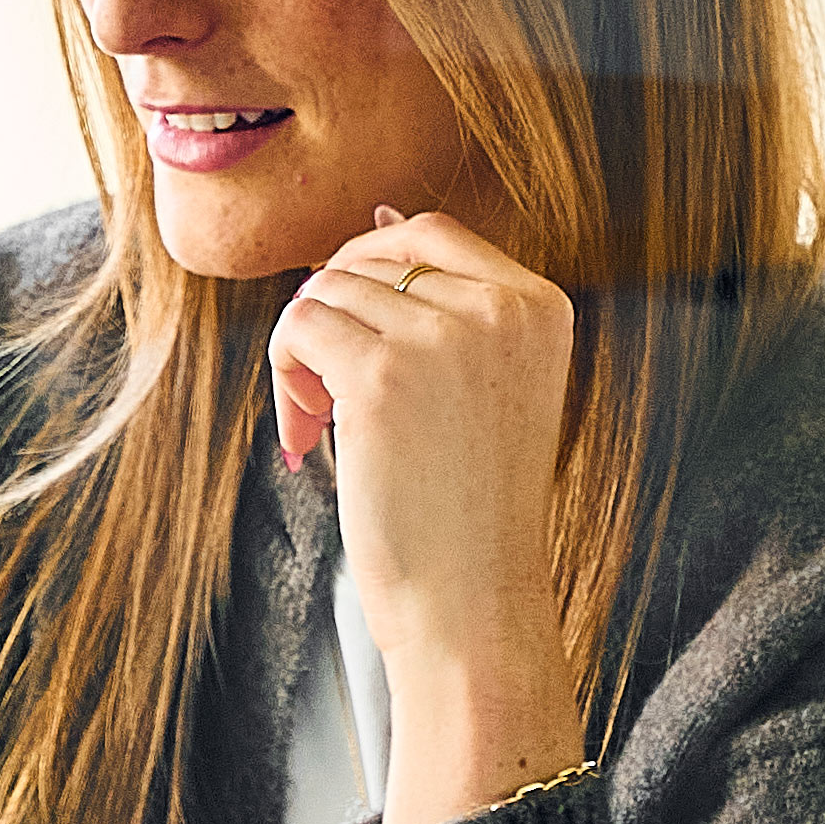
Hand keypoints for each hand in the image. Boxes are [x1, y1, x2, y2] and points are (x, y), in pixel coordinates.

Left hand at [267, 203, 581, 823]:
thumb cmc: (470, 512)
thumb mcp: (487, 389)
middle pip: (373, 255)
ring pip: (327, 292)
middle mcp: (501, 310)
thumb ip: (448, 309)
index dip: (371, 267)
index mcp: (539, 308)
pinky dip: (285, 377)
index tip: (350, 333)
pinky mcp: (383, 376)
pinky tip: (305, 435)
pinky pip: (299, 328)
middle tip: (321, 385)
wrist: (473, 606)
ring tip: (318, 424)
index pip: (434, 233)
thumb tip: (379, 217)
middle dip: (333, 307)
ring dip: (303, 354)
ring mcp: (443, 338)